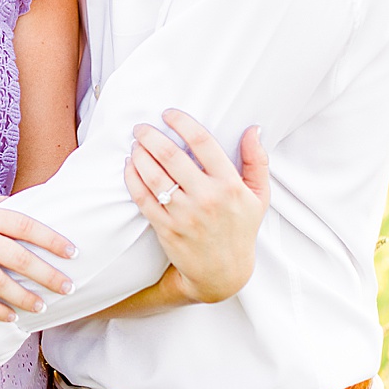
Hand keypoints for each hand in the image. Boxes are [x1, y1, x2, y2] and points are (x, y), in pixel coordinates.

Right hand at [0, 196, 76, 321]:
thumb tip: (18, 204)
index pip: (26, 225)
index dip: (52, 239)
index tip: (72, 252)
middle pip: (20, 257)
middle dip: (48, 274)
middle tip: (69, 286)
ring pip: (1, 282)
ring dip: (25, 297)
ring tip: (42, 307)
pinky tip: (9, 317)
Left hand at [124, 111, 269, 303]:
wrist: (223, 274)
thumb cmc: (240, 229)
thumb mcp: (258, 196)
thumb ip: (257, 161)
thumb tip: (253, 129)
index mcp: (230, 185)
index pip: (203, 143)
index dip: (182, 123)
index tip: (168, 114)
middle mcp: (207, 198)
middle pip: (172, 156)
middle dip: (151, 136)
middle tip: (141, 127)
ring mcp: (185, 215)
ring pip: (154, 176)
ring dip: (139, 154)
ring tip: (135, 144)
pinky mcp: (167, 229)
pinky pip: (143, 198)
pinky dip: (132, 178)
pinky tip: (129, 166)